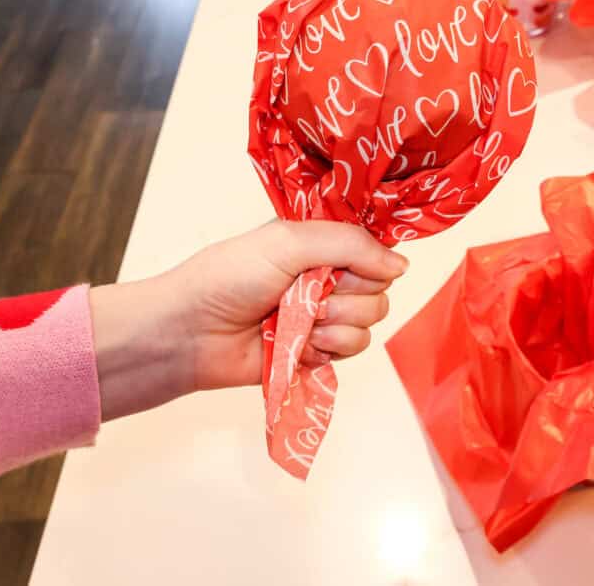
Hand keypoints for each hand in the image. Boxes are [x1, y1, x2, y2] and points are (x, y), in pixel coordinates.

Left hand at [90, 221, 407, 420]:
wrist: (191, 333)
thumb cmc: (228, 278)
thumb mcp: (288, 242)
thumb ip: (350, 245)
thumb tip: (402, 265)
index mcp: (319, 245)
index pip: (374, 250)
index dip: (369, 261)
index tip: (343, 267)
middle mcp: (326, 278)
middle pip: (379, 289)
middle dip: (350, 296)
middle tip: (312, 296)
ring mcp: (323, 316)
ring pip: (369, 322)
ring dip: (337, 324)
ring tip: (300, 323)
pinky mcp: (317, 352)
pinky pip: (352, 351)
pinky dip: (328, 348)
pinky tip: (300, 345)